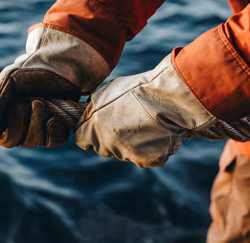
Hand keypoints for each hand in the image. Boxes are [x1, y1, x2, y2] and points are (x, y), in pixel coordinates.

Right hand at [0, 26, 109, 147]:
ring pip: (30, 142)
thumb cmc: (32, 69)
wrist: (63, 62)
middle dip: (18, 119)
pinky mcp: (55, 131)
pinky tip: (54, 115)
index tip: (3, 111)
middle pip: (8, 141)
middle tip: (27, 99)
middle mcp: (14, 125)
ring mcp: (35, 130)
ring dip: (36, 119)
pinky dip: (53, 128)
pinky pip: (51, 141)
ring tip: (42, 101)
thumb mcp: (9, 80)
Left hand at [74, 54, 217, 166]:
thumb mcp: (106, 92)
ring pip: (125, 152)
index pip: (81, 140)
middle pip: (103, 148)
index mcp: (93, 127)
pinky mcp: (148, 160)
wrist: (167, 98)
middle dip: (110, 138)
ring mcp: (127, 154)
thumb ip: (93, 107)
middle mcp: (107, 145)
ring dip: (131, 142)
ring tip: (146, 122)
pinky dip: (151, 148)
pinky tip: (157, 132)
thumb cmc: (137, 90)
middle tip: (127, 120)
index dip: (88, 133)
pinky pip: (146, 157)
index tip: (96, 127)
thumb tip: (88, 113)